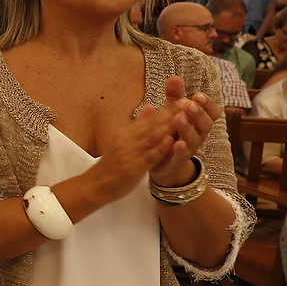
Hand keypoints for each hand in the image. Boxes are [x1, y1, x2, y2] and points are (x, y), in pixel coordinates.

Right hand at [90, 81, 202, 200]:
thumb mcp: (122, 141)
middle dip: (172, 114)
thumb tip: (149, 107)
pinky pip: (148, 156)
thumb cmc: (111, 164)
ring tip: (185, 117)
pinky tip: (171, 141)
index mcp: (126, 132)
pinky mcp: (132, 168)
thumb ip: (137, 125)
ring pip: (152, 137)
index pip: (150, 118)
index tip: (184, 100)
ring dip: (169, 127)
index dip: (168, 109)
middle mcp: (127, 139)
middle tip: (190, 104)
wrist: (95, 185)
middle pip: (152, 124)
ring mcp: (129, 153)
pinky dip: (160, 148)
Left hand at [147, 76, 218, 188]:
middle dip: (198, 113)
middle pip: (206, 124)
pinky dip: (180, 149)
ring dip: (188, 128)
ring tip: (179, 118)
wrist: (162, 162)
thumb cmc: (170, 131)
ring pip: (195, 139)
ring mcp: (189, 148)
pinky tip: (176, 143)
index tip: (198, 95)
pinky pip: (182, 156)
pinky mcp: (177, 161)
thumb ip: (173, 96)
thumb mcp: (170, 111)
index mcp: (198, 121)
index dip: (208, 104)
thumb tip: (175, 77)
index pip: (212, 112)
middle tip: (189, 104)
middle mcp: (198, 134)